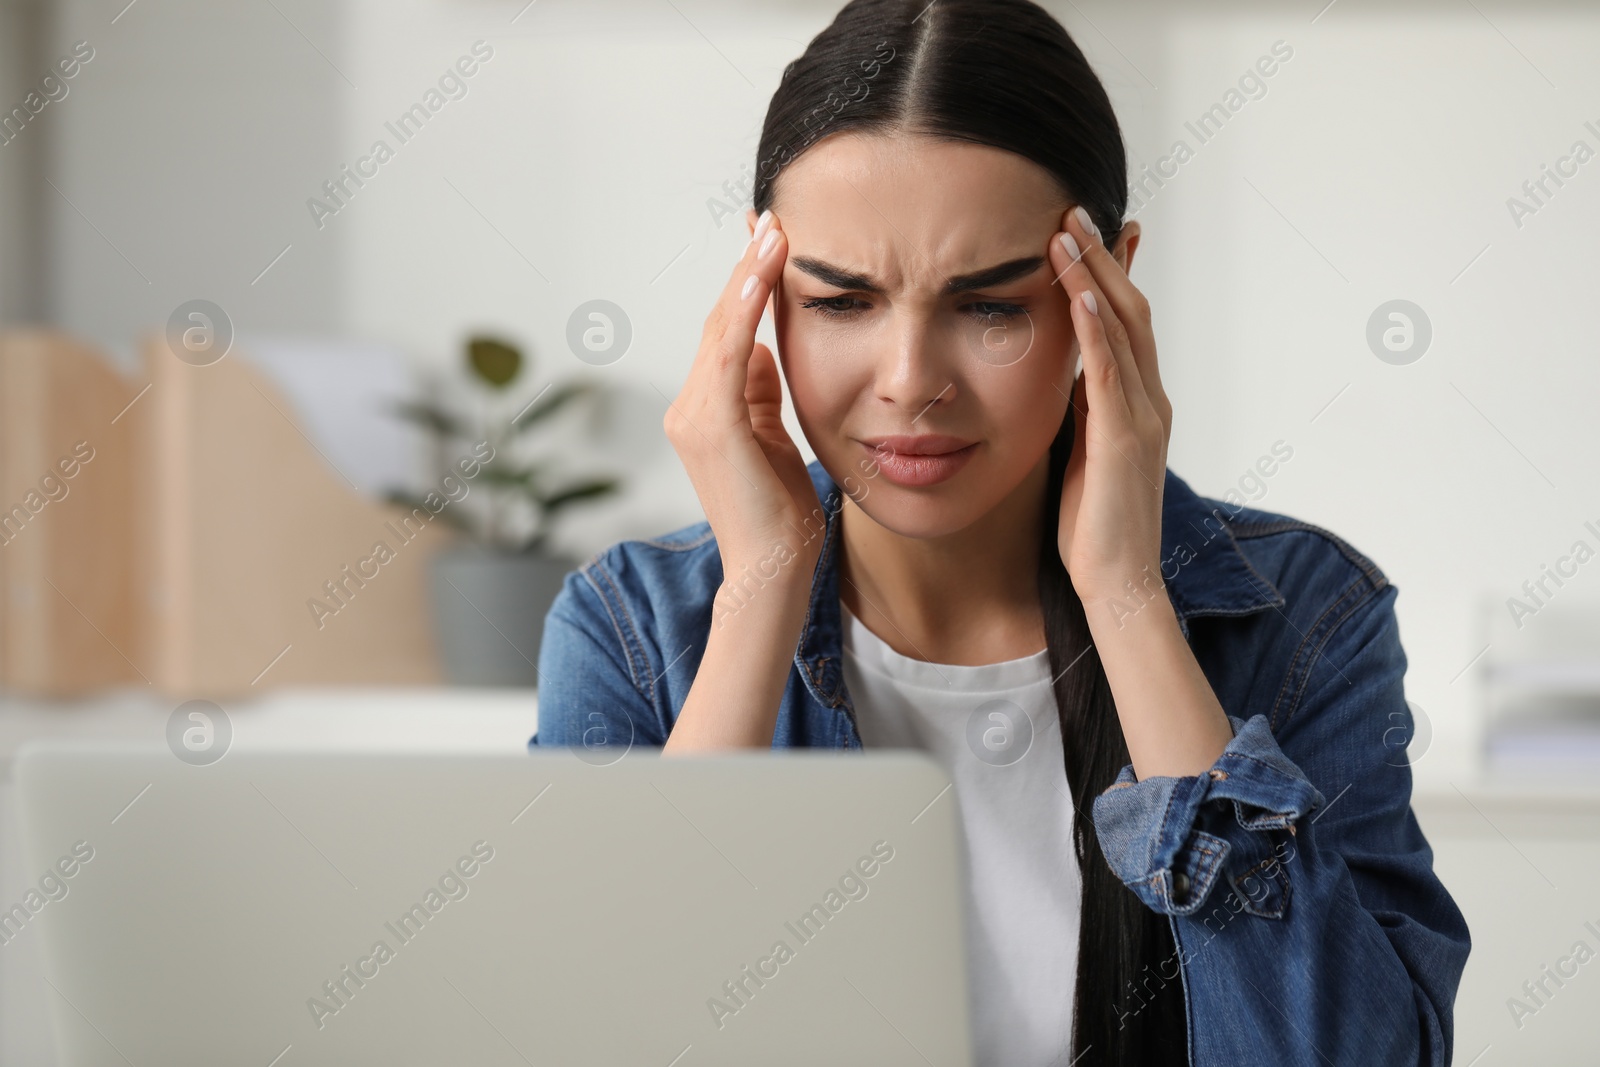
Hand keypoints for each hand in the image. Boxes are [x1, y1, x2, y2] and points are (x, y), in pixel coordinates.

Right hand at [663, 210, 823, 586]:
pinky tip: (765, 272)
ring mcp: (694, 416)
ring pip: (722, 328)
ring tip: (775, 230)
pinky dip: (745, 307)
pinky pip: (728, 351)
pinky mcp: (711, 426)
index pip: (726, 331)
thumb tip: (761, 351)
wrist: (772, 570)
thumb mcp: (773, 439)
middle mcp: (689, 408)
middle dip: (747, 266)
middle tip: (772, 216)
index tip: (768, 238)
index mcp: (705, 411)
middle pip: (720, 320)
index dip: (746, 283)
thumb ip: (760, 396)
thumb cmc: (779, 515)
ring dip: (749, 275)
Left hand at [1047, 207, 1172, 610]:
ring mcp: (1142, 417)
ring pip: (1122, 329)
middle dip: (1103, 258)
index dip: (1112, 274)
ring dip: (1094, 277)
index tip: (1092, 231)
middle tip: (1075, 210)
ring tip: (1069, 232)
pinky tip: (1079, 294)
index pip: (1126, 323)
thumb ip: (1081, 412)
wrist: (1118, 583)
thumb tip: (1064, 376)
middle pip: (1129, 311)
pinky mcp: (1125, 439)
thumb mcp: (1082, 454)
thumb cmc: (1095, 527)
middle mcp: (1149, 401)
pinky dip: (1097, 330)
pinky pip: (1110, 373)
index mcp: (1138, 404)